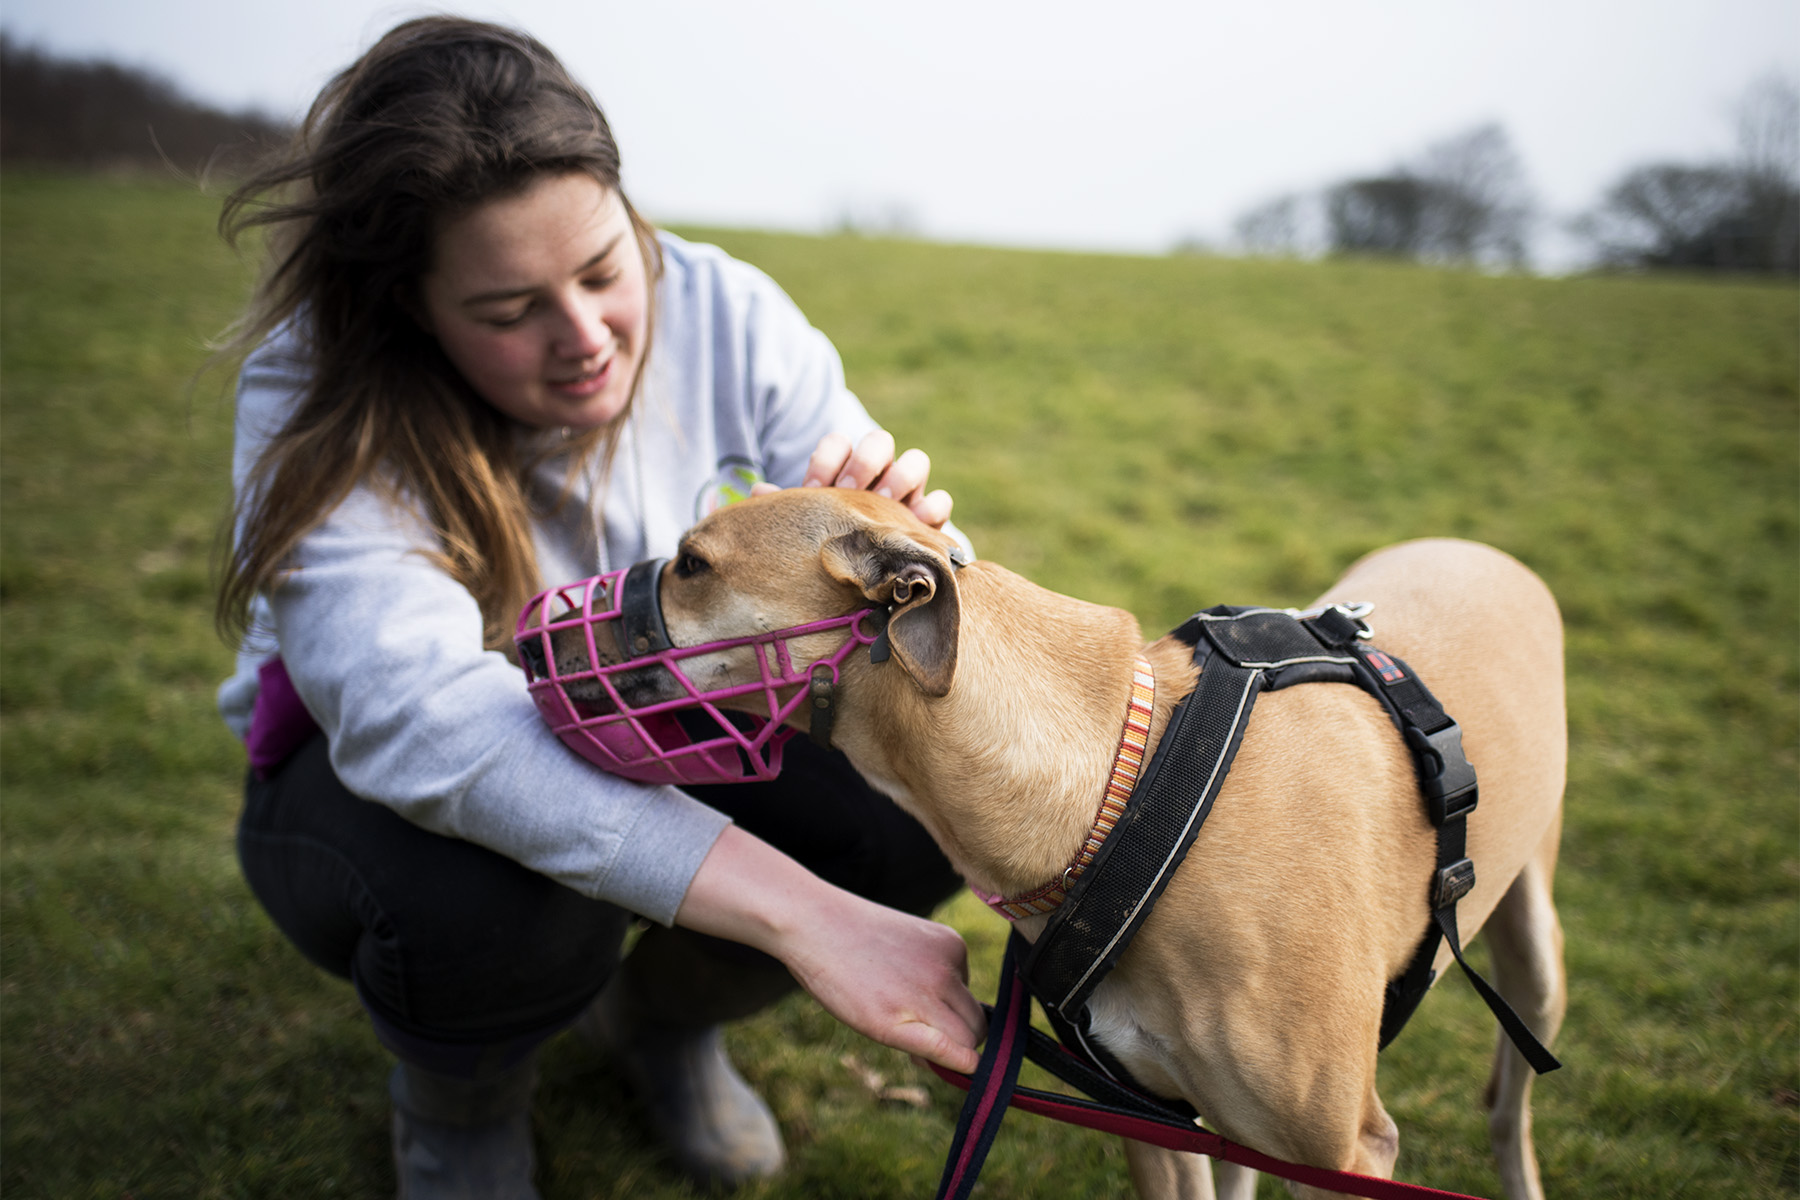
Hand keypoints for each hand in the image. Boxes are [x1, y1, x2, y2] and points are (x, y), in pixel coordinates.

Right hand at [675, 826, 984, 1071]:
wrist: (812, 922)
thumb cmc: (851, 938)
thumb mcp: (906, 947)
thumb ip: (932, 979)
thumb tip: (952, 1036)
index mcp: (952, 947)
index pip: (970, 998)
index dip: (954, 1019)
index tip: (930, 1023)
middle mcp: (947, 969)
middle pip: (976, 1023)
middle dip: (958, 1040)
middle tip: (920, 1041)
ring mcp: (926, 993)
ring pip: (966, 1040)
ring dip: (948, 1051)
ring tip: (906, 1041)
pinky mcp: (897, 1020)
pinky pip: (947, 1049)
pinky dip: (959, 1063)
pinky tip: (961, 1069)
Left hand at [752, 430, 953, 528]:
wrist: (872, 578)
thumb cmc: (832, 544)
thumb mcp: (812, 525)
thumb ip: (791, 507)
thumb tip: (758, 493)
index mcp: (846, 469)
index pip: (838, 442)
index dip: (827, 459)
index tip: (815, 486)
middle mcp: (880, 473)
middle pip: (880, 441)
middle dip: (865, 462)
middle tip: (851, 491)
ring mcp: (909, 492)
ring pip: (916, 461)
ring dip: (901, 477)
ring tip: (885, 503)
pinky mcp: (931, 519)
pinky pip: (941, 500)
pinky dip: (931, 506)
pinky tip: (916, 524)